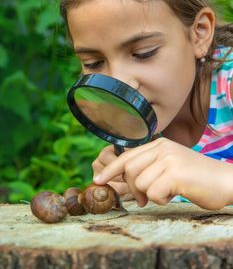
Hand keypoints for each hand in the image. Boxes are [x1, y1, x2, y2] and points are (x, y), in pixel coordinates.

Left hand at [93, 138, 232, 209]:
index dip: (110, 169)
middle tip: (144, 199)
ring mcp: (169, 159)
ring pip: (140, 183)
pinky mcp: (176, 173)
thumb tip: (122, 178)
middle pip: (129, 169)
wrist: (225, 180)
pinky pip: (154, 192)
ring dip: (150, 195)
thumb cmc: (195, 177)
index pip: (127, 156)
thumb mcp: (169, 165)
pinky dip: (161, 199)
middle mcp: (162, 148)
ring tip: (165, 193)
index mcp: (159, 144)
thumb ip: (148, 166)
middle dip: (132, 188)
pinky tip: (174, 194)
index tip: (98, 180)